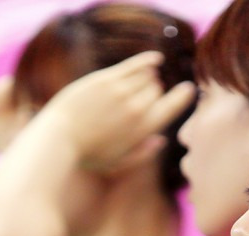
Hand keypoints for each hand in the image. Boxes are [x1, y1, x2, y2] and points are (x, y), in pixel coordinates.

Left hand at [41, 51, 195, 171]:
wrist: (60, 138)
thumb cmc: (89, 156)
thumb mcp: (119, 163)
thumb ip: (143, 153)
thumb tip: (161, 140)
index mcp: (144, 130)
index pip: (173, 106)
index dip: (183, 96)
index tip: (188, 89)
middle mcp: (136, 109)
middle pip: (156, 89)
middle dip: (154, 91)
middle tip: (140, 99)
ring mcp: (122, 92)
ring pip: (147, 76)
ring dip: (147, 78)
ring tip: (139, 85)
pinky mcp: (106, 80)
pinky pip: (135, 65)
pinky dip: (148, 60)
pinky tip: (155, 59)